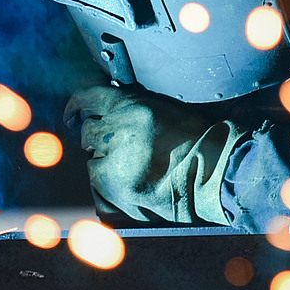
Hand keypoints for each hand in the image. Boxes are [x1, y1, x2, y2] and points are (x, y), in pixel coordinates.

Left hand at [65, 84, 242, 225]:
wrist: (216, 172)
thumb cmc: (196, 140)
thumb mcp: (163, 110)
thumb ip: (129, 109)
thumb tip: (101, 114)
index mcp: (132, 107)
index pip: (88, 99)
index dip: (76, 106)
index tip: (73, 114)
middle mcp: (119, 133)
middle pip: (88, 132)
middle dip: (98, 139)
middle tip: (119, 146)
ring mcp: (115, 165)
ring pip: (91, 161)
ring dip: (105, 163)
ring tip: (134, 168)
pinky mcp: (117, 191)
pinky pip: (98, 187)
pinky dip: (109, 186)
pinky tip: (130, 184)